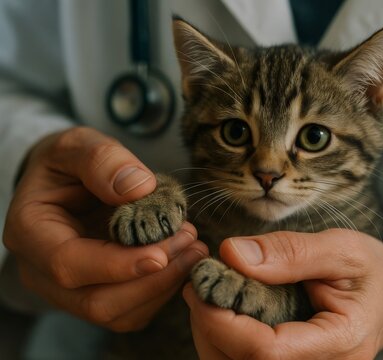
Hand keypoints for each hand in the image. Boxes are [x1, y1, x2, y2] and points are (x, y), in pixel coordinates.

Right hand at [3, 127, 207, 330]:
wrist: (66, 181)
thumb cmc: (68, 163)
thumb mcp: (77, 145)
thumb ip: (101, 159)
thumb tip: (139, 188)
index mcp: (31, 233)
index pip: (67, 264)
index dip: (117, 265)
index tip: (161, 255)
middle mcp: (43, 273)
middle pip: (98, 302)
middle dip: (153, 279)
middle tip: (191, 243)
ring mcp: (70, 291)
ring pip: (120, 314)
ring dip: (164, 286)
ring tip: (193, 247)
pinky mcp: (98, 294)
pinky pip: (133, 310)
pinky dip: (164, 290)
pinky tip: (183, 259)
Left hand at [184, 229, 382, 358]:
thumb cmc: (371, 270)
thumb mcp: (341, 248)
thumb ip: (290, 251)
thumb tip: (232, 253)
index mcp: (342, 342)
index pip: (268, 351)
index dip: (223, 320)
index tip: (203, 282)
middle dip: (210, 328)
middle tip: (199, 286)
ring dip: (212, 337)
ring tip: (209, 297)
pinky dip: (225, 343)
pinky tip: (223, 313)